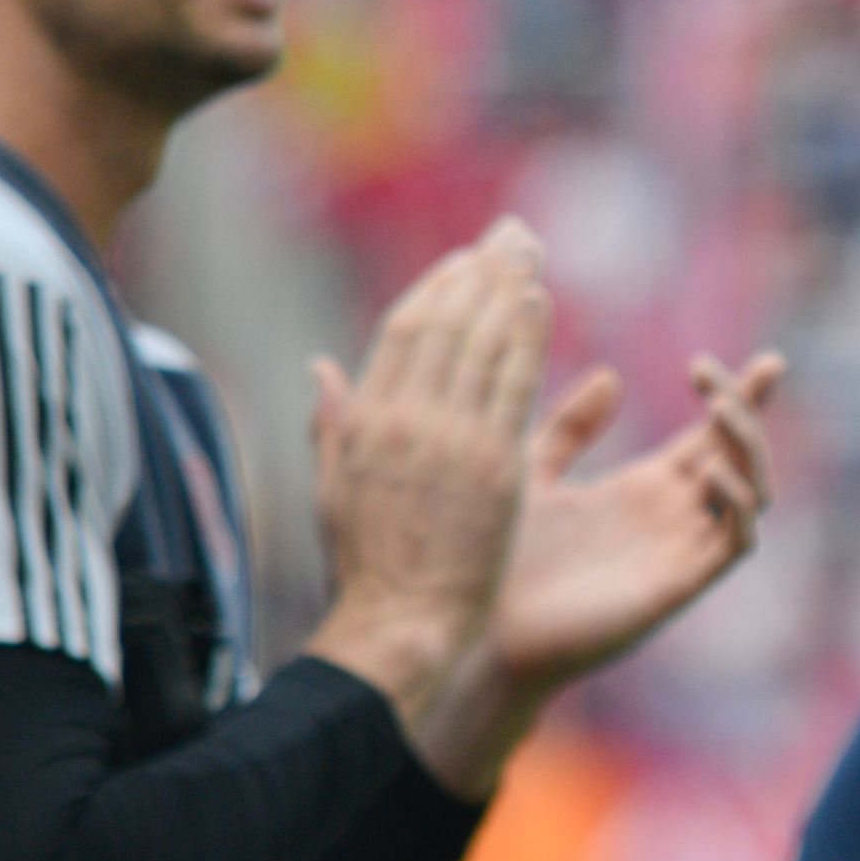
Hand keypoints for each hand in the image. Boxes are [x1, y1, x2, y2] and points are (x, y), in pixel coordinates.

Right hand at [305, 218, 550, 719]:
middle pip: (446, 321)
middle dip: (481, 271)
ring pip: (480, 342)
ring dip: (508, 290)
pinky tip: (539, 303)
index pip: (404, 331)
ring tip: (531, 253)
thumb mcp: (334, 489)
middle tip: (512, 234)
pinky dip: (525, 336)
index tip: (467, 261)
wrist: (400, 626)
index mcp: (365, 421)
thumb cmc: (367, 568)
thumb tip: (320, 368)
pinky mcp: (492, 465)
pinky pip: (511, 383)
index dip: (439, 288)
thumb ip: (332, 424)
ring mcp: (448, 439)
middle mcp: (404, 419)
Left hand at [485, 352, 787, 695]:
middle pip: (742, 456)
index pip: (715, 437)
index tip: (768, 361)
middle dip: (744, 408)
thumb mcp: (530, 470)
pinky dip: (737, 502)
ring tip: (714, 408)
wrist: (489, 630)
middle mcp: (674, 517)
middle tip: (705, 373)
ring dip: (746, 448)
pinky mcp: (680, 584)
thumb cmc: (504, 561)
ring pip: (753, 493)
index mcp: (646, 489)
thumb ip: (570, 427)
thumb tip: (611, 376)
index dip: (745, 398)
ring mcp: (681, 550)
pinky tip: (710, 470)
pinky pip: (737, 542)